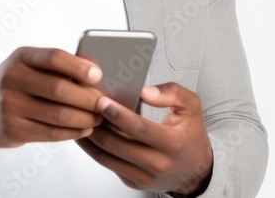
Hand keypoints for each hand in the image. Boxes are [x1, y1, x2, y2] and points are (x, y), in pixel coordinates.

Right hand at [0, 47, 105, 157]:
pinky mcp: (12, 129)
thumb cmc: (14, 84)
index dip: (79, 66)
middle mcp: (12, 78)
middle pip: (59, 88)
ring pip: (58, 114)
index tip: (98, 75)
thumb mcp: (27, 65)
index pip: (54, 57)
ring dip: (85, 118)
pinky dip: (73, 132)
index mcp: (21, 57)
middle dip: (88, 98)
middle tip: (105, 103)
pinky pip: (51, 133)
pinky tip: (83, 129)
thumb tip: (95, 72)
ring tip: (98, 118)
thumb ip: (55, 66)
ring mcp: (10, 105)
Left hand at [74, 82, 213, 194]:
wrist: (195, 170)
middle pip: (118, 144)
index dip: (118, 115)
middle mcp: (158, 164)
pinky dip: (94, 149)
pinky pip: (108, 164)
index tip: (101, 101)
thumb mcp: (191, 107)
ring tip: (80, 117)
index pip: (139, 129)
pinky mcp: (133, 182)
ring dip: (90, 137)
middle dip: (97, 124)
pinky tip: (88, 133)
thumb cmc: (190, 135)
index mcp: (173, 144)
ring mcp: (143, 176)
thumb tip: (145, 91)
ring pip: (107, 157)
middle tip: (83, 105)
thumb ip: (172, 93)